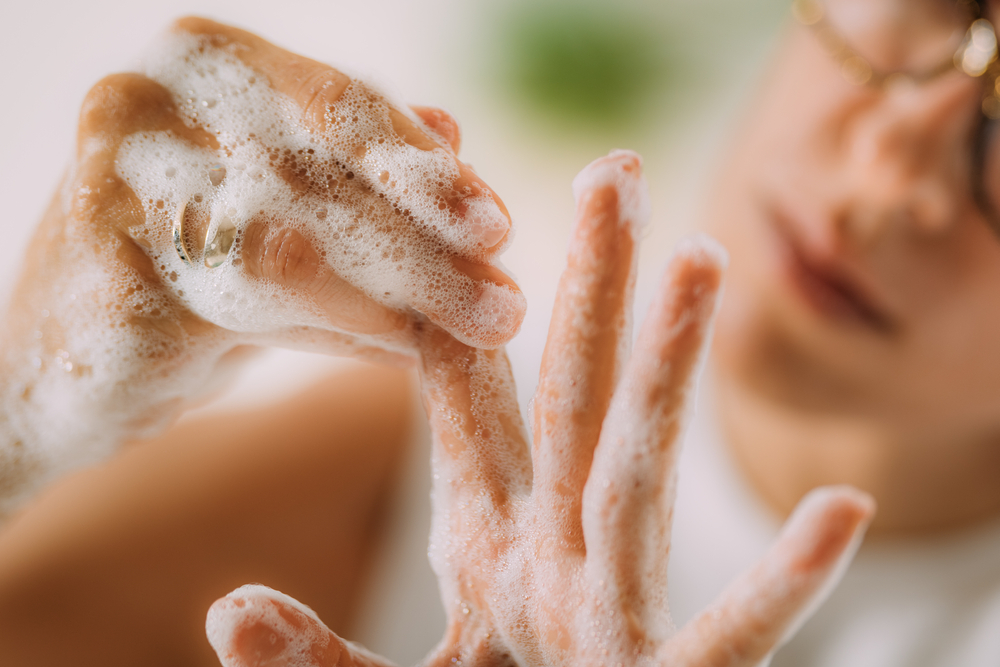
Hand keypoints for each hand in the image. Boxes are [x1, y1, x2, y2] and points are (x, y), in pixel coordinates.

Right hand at [0, 17, 522, 514]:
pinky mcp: (105, 283)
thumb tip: (455, 130)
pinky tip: (405, 355)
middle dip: (427, 244)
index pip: (340, 105)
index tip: (500, 229)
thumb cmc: (189, 270)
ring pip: (291, 247)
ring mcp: (116, 188)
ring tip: (477, 333)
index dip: (426, 173)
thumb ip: (357, 168)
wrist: (59, 361)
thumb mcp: (281, 204)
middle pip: (323, 173)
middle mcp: (148, 104)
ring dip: (400, 297)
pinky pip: (252, 314)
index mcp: (201, 62)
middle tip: (505, 303)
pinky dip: (341, 336)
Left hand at [203, 151, 874, 665]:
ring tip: (698, 265)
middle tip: (613, 170)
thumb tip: (227, 608)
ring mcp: (611, 611)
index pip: (466, 391)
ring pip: (636, 479)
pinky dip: (783, 581)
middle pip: (569, 396)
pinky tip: (838, 514)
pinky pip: (730, 633)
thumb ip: (316, 656)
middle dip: (588, 284)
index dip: (447, 294)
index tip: (448, 184)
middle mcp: (556, 551)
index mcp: (489, 535)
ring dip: (667, 377)